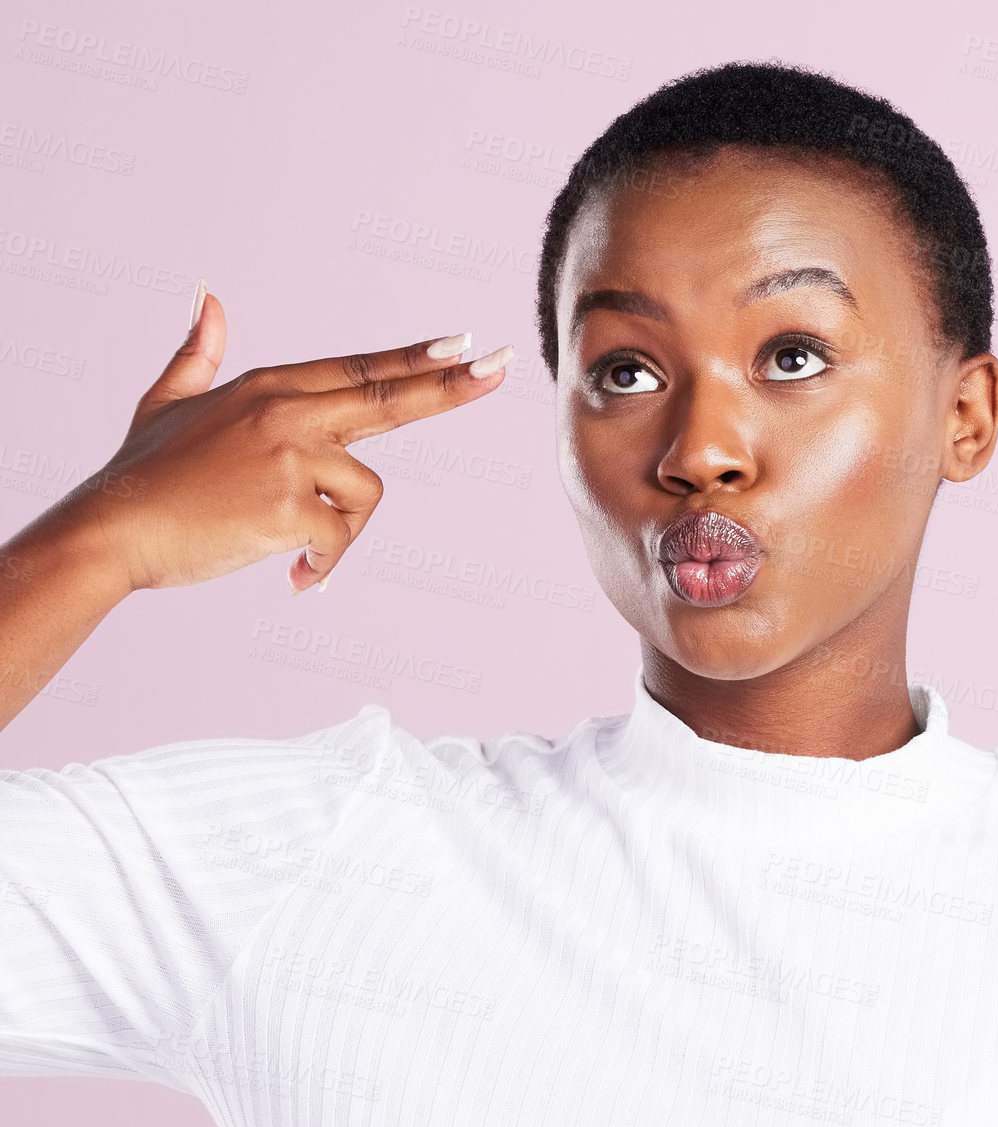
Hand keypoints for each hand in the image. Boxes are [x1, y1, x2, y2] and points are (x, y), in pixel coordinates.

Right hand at [80, 286, 512, 593]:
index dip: (413, 358)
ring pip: (365, 496)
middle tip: (502, 365)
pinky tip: (293, 578)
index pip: (358, 370)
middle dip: (451, 385)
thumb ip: (198, 352)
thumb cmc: (142, 472)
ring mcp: (290, 457)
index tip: (461, 342)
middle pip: (388, 398)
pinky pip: (338, 542)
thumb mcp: (169, 400)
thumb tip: (207, 294)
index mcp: (269, 388)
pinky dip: (322, 567)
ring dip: (340, 533)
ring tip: (293, 551)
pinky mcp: (289, 506)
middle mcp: (287, 413)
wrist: (113, 527)